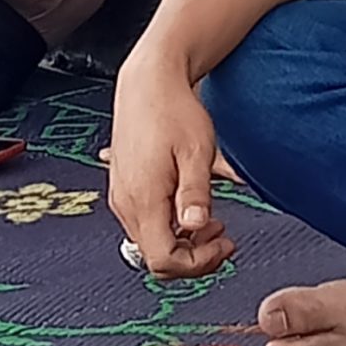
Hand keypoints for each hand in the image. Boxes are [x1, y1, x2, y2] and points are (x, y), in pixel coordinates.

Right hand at [104, 54, 234, 279]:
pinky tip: (189, 208)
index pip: (164, 260)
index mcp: (143, 197)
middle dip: (194, 256)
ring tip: (211, 221)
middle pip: (156, 257)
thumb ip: (196, 194)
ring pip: (150, 242)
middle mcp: (126, 202)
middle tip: (223, 238)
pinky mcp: (123, 187)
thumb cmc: (172, 109)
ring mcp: (122, 195)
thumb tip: (196, 226)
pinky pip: (145, 223)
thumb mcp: (196, 152)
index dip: (197, 263)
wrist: (148, 82)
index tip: (223, 245)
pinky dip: (170, 226)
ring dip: (183, 241)